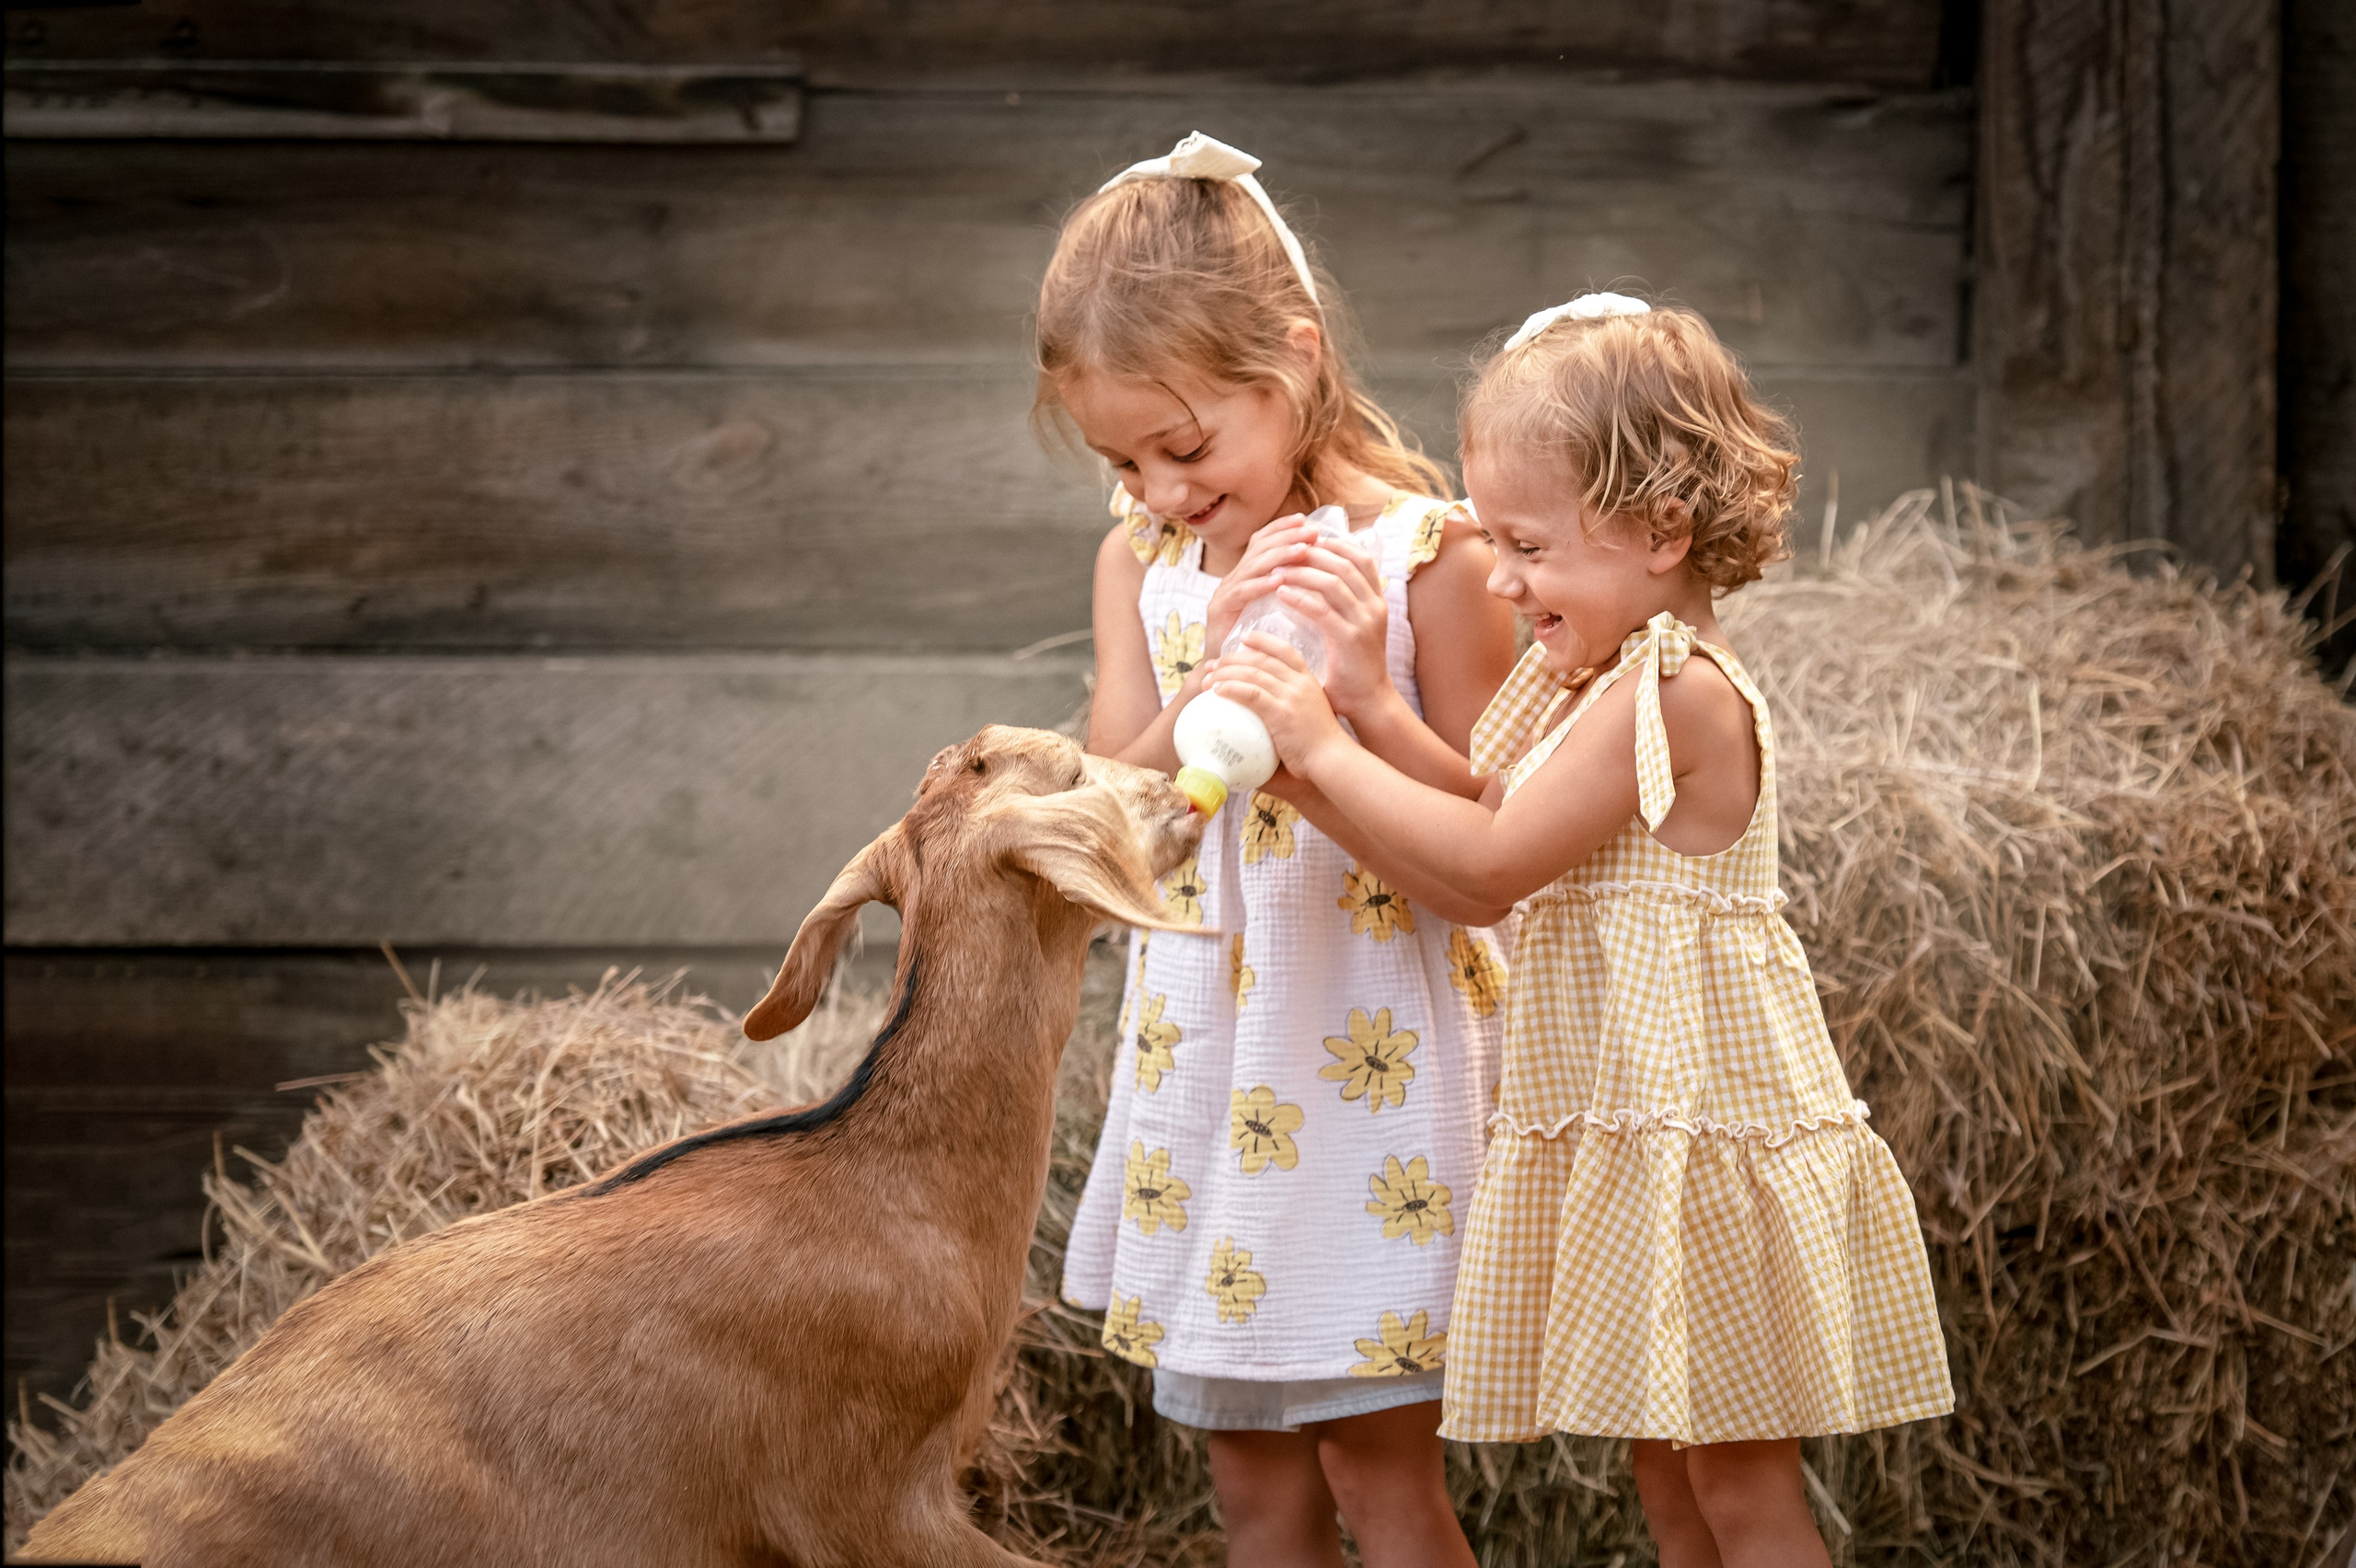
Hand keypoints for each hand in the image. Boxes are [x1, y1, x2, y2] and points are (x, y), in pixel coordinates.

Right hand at [1201, 513, 1324, 657]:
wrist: (1229, 677)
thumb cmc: (1258, 646)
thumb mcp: (1275, 612)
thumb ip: (1288, 592)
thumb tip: (1318, 573)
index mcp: (1246, 576)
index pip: (1262, 542)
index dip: (1283, 529)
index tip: (1307, 521)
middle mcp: (1233, 579)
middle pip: (1258, 548)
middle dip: (1286, 537)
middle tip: (1312, 532)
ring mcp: (1224, 594)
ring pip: (1252, 567)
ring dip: (1279, 556)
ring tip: (1303, 550)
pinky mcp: (1219, 612)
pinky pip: (1242, 593)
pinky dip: (1261, 584)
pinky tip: (1280, 580)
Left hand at [1206, 632, 1350, 775]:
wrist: (1332, 758)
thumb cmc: (1321, 744)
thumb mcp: (1311, 713)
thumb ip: (1293, 704)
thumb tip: (1269, 709)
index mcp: (1308, 680)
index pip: (1284, 650)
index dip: (1262, 641)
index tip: (1243, 638)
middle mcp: (1299, 683)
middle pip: (1261, 659)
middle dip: (1232, 659)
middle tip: (1213, 665)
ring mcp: (1290, 696)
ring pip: (1252, 673)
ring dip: (1225, 674)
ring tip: (1207, 680)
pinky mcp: (1281, 712)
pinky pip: (1250, 693)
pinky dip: (1231, 689)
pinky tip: (1218, 691)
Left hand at [1266, 531, 1391, 719]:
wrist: (1369, 702)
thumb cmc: (1354, 669)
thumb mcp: (1353, 630)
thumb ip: (1341, 607)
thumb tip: (1317, 584)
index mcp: (1377, 601)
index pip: (1361, 558)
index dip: (1335, 543)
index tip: (1308, 539)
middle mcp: (1375, 606)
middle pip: (1346, 563)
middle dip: (1314, 552)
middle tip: (1286, 549)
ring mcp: (1365, 622)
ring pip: (1334, 582)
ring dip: (1303, 571)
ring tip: (1277, 569)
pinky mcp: (1350, 639)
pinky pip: (1322, 610)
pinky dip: (1300, 597)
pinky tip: (1280, 593)